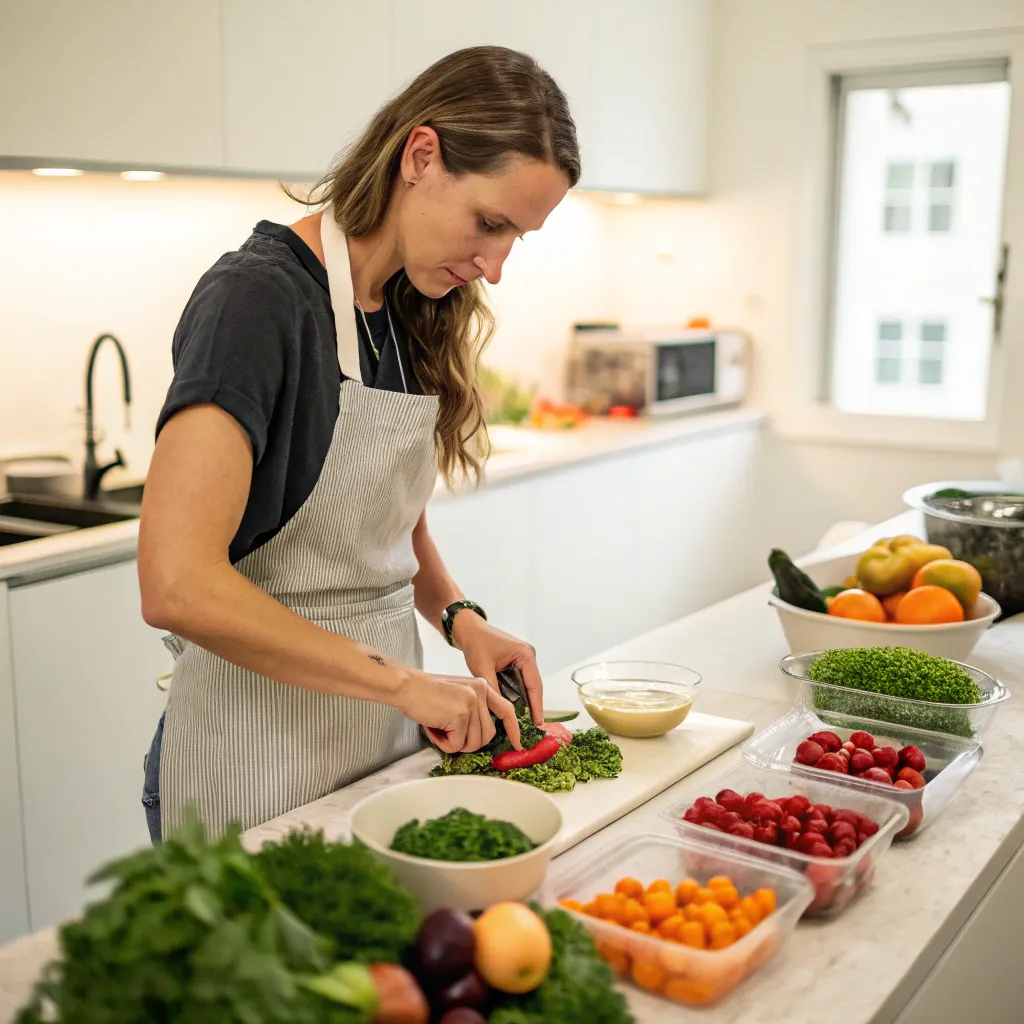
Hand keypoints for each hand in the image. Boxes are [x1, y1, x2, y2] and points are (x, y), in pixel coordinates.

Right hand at [395, 669, 521, 753]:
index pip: (507, 710)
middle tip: (448, 735)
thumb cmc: (425, 693)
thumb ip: (473, 710)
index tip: (518, 745)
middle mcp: (481, 692)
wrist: (406, 686)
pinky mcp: (461, 715)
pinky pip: (457, 745)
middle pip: (488, 735)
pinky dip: (443, 743)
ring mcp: (472, 703)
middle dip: (468, 742)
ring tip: (437, 727)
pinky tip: (433, 728)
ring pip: (473, 743)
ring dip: (453, 743)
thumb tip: (480, 738)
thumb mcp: (457, 694)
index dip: (513, 730)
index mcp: (482, 686)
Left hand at [453, 614, 543, 724]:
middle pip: (533, 686)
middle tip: (531, 727)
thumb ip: (493, 689)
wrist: (468, 628)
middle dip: (532, 706)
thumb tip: (499, 711)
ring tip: (524, 722)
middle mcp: (528, 655)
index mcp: (525, 654)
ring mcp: (523, 658)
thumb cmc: (475, 642)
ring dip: (524, 701)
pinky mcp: (516, 661)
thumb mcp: (482, 668)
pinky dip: (517, 693)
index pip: (535, 685)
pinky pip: (519, 681)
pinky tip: (514, 707)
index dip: (537, 706)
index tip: (538, 723)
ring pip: (526, 685)